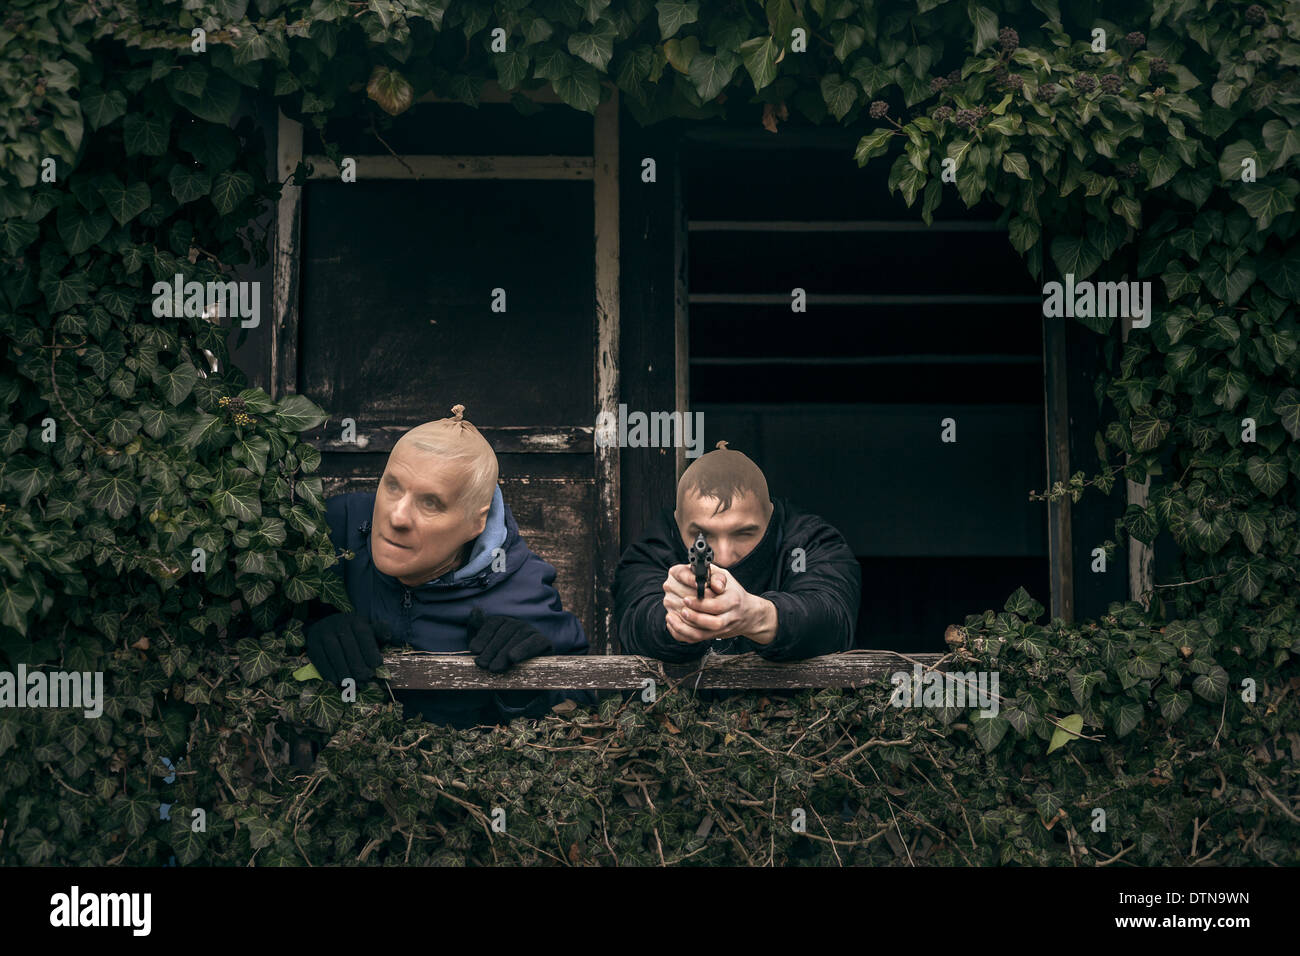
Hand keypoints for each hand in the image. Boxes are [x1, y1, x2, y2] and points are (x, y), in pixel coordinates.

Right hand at [305, 613, 388, 683]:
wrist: (326, 625)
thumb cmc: (353, 633)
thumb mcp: (367, 629)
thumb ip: (379, 633)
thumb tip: (388, 637)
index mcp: (355, 620)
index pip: (364, 634)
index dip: (370, 650)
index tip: (377, 665)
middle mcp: (338, 623)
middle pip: (349, 646)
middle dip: (358, 665)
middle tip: (365, 679)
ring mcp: (323, 632)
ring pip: (334, 653)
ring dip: (344, 671)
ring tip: (352, 683)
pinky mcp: (312, 643)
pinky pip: (320, 659)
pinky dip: (328, 672)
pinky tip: (336, 682)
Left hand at [467, 608, 554, 671]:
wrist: (518, 687)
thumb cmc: (499, 666)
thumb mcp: (484, 650)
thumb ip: (477, 630)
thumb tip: (475, 610)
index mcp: (504, 624)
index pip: (494, 623)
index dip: (483, 635)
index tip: (473, 650)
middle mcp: (519, 625)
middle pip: (506, 630)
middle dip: (492, 648)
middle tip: (482, 664)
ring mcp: (533, 632)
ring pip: (519, 635)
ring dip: (504, 652)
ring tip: (494, 668)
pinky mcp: (545, 642)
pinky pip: (536, 641)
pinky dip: (524, 649)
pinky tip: (513, 658)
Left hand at [661, 564, 777, 644]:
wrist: (747, 614)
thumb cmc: (732, 592)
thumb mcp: (726, 578)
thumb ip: (714, 576)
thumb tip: (707, 580)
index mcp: (732, 600)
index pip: (717, 605)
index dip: (700, 604)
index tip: (686, 598)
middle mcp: (729, 616)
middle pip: (713, 623)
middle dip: (694, 617)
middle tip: (681, 609)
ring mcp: (722, 629)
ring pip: (703, 635)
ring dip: (685, 628)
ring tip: (673, 617)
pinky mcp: (713, 636)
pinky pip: (696, 639)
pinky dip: (682, 634)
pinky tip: (673, 624)